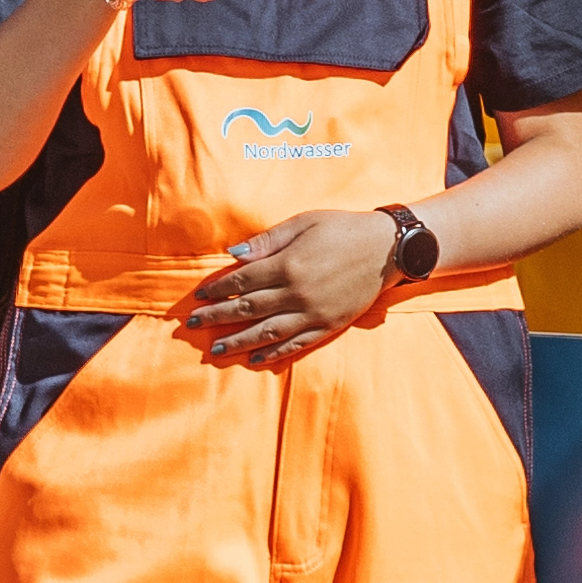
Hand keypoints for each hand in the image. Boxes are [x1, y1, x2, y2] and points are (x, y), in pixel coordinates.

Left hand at [178, 210, 397, 366]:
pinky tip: (255, 359)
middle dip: (217, 317)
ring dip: (238, 340)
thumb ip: (268, 240)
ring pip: (267, 331)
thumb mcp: (304, 223)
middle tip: (193, 325)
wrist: (388, 248)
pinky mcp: (329, 325)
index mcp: (288, 265)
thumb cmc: (343, 229)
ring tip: (216, 349)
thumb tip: (233, 253)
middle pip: (248, 308)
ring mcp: (313, 313)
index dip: (218, 290)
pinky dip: (274, 353)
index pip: (242, 281)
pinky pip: (296, 343)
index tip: (200, 297)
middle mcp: (297, 293)